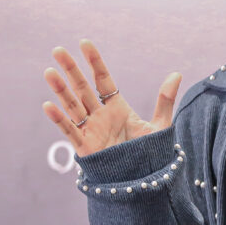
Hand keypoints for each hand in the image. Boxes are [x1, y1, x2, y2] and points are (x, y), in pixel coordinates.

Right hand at [41, 38, 181, 156]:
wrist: (143, 181)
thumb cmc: (149, 154)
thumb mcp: (159, 125)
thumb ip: (165, 100)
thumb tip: (177, 73)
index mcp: (116, 107)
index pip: (102, 80)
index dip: (94, 62)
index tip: (84, 43)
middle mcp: (100, 116)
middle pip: (82, 88)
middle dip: (70, 70)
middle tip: (57, 50)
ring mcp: (91, 130)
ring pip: (72, 105)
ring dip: (60, 90)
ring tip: (49, 71)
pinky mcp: (85, 147)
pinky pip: (70, 131)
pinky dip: (59, 119)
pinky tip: (48, 105)